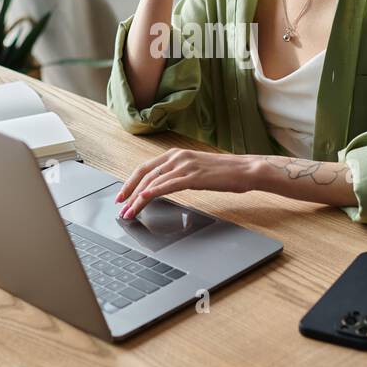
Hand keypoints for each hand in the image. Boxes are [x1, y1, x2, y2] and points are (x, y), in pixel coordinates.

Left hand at [115, 149, 257, 218]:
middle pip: (144, 174)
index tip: (122, 195)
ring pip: (153, 181)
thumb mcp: (196, 170)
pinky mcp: (194, 176)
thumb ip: (178, 174)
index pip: (146, 167)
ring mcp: (185, 165)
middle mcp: (178, 156)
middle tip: (120, 207)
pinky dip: (153, 192)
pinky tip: (144, 199)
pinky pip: (168, 185)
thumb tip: (162, 187)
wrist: (246, 170)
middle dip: (129, 192)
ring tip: (130, 213)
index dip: (130, 182)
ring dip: (138, 199)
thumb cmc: (224, 173)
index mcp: (177, 153)